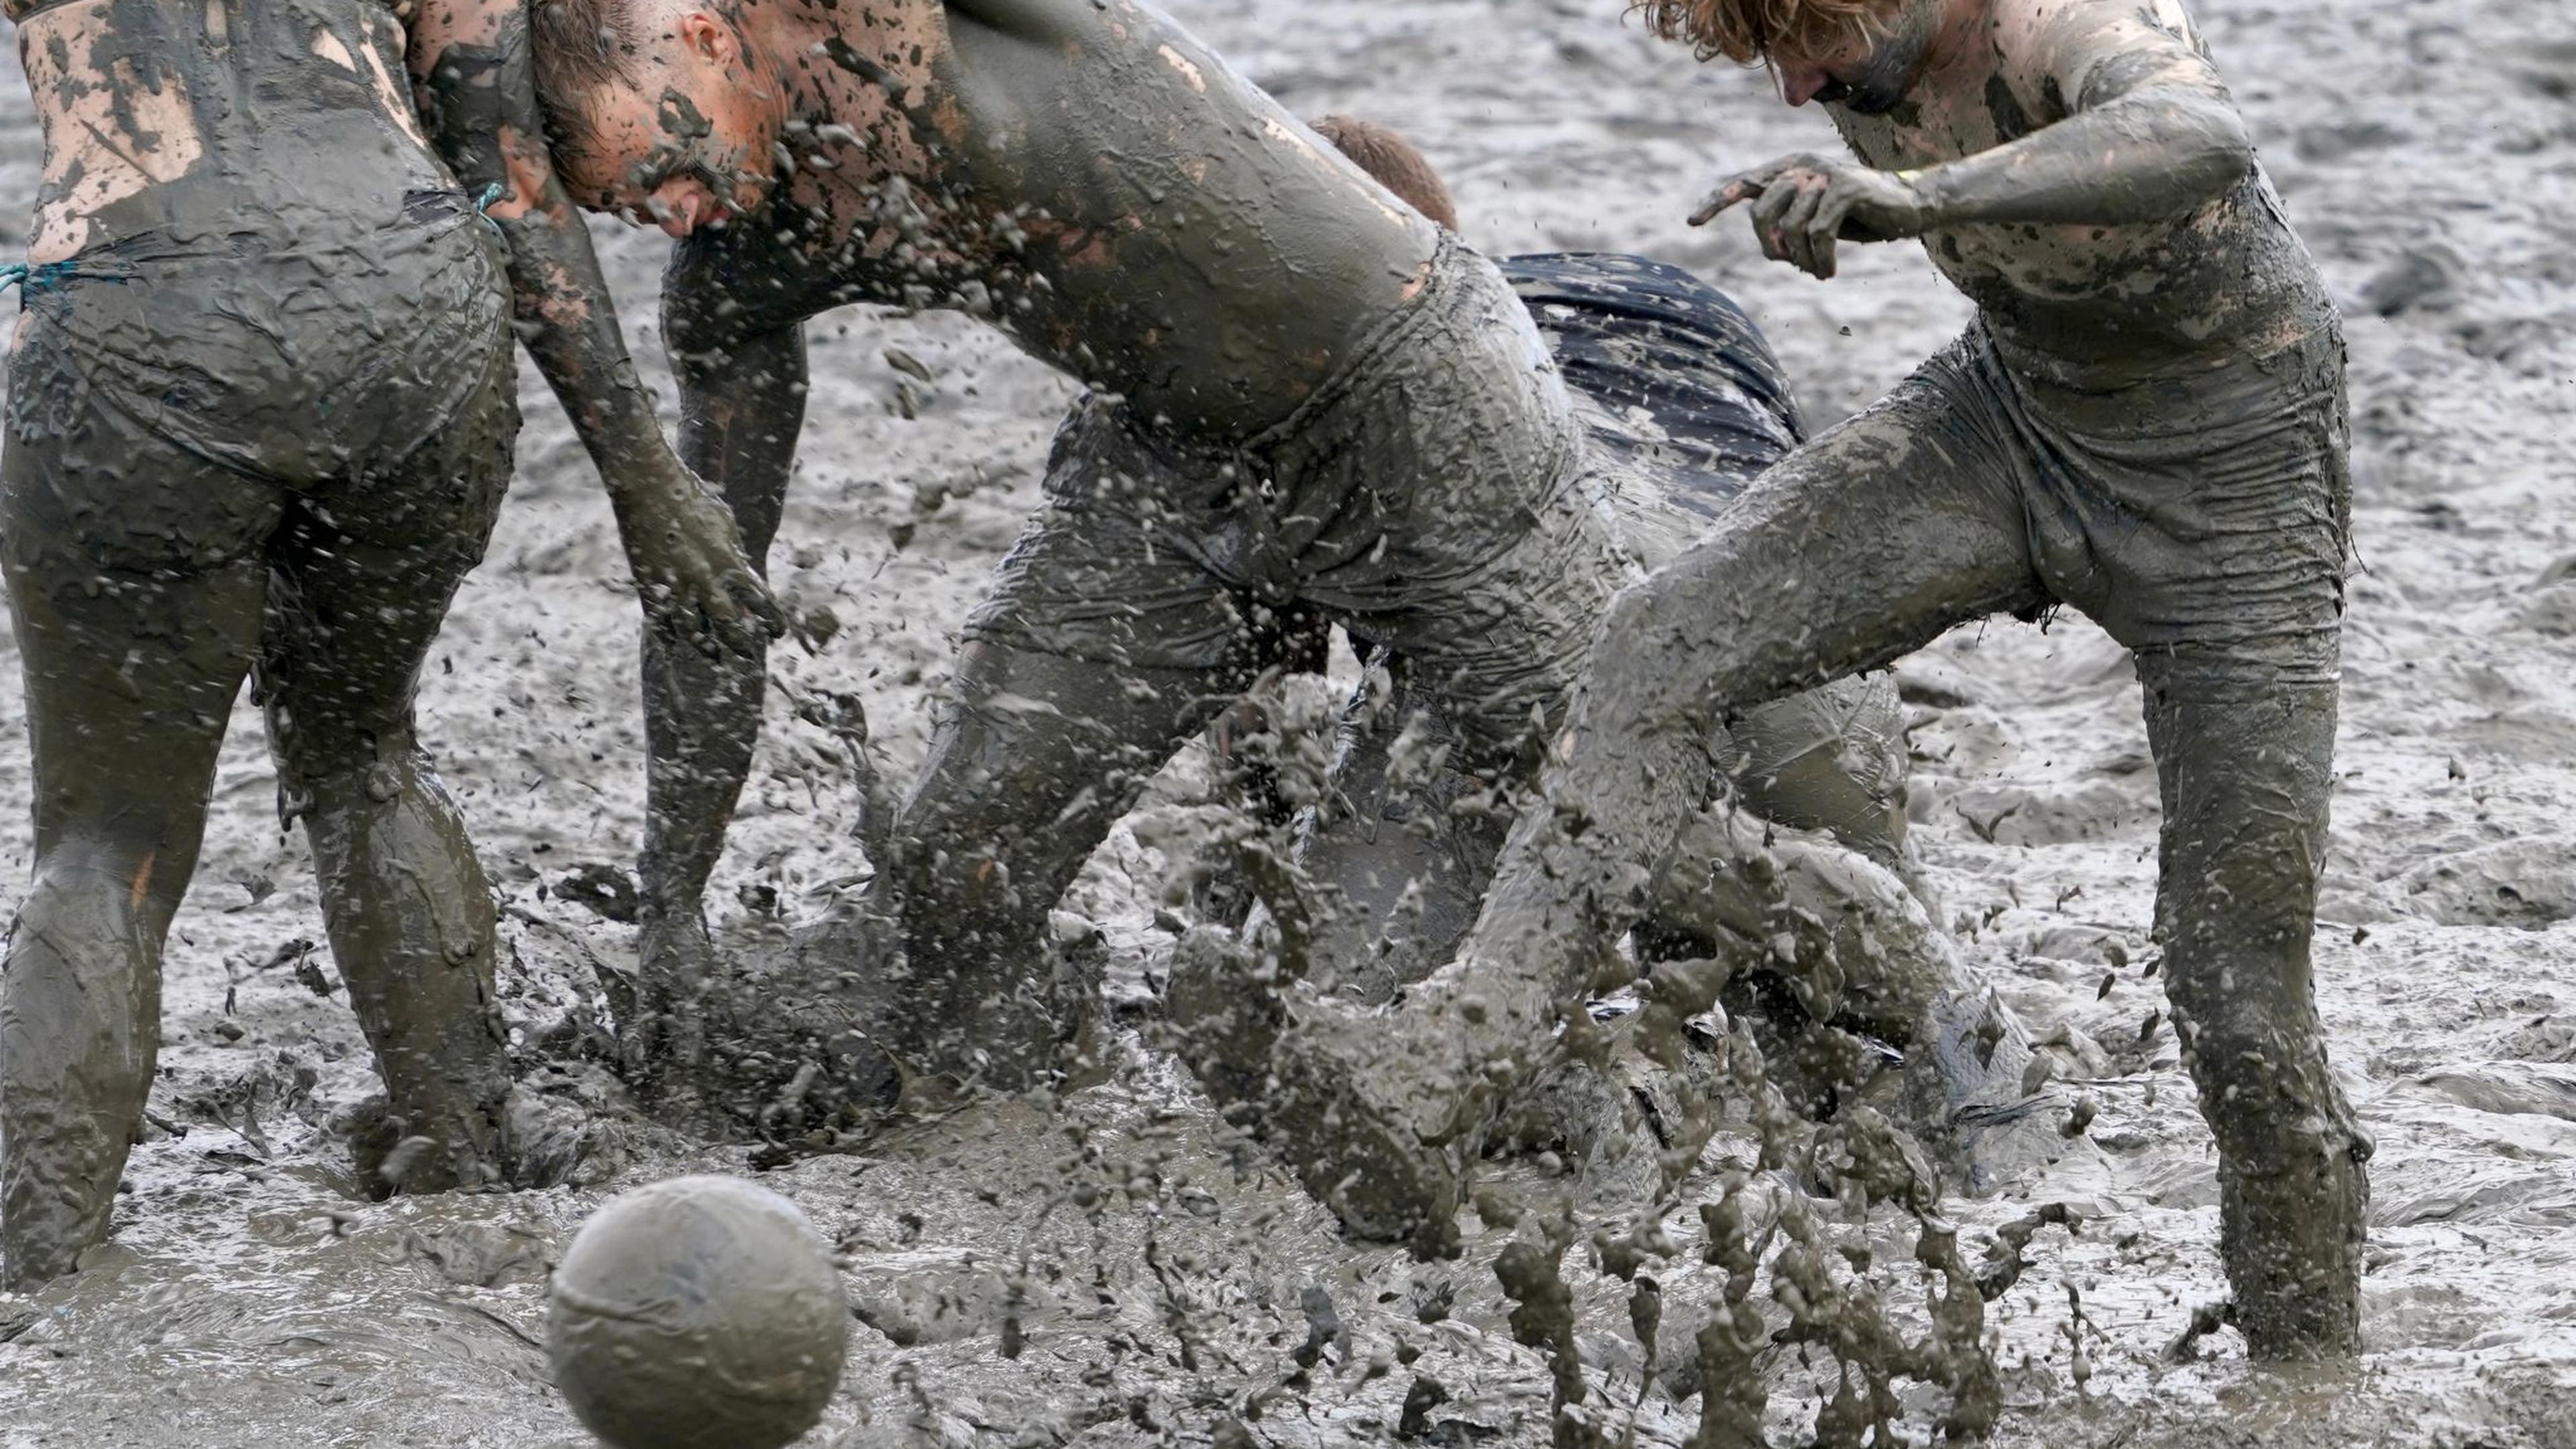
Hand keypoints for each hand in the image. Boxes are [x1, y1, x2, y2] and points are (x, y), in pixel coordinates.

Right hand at [622, 461, 784, 659]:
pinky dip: (669, 640)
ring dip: (706, 648)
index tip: (777, 633)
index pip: (762, 602)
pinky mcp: (648, 587)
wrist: (647, 485)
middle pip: (729, 627)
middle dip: (741, 644)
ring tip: (715, 656)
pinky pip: (660, 624)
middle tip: (749, 655)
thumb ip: (736, 557)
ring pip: (694, 633)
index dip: (773, 621)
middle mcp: (706, 580)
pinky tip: (675, 649)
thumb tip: (744, 583)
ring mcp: (676, 587)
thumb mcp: (726, 526)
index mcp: (731, 562)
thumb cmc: (692, 498)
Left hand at [1690, 153, 1934, 279]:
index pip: (1745, 184)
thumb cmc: (1859, 216)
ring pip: (1789, 227)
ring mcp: (1824, 174)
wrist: (1909, 206)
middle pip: (1761, 212)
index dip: (1717, 201)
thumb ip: (1790, 222)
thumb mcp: (1816, 218)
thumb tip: (1770, 247)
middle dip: (1770, 247)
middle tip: (1790, 265)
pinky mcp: (1846, 188)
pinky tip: (1828, 271)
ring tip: (1817, 271)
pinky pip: (1818, 232)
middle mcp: (1803, 165)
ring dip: (1801, 259)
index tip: (1693, 222)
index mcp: (1791, 168)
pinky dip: (1819, 258)